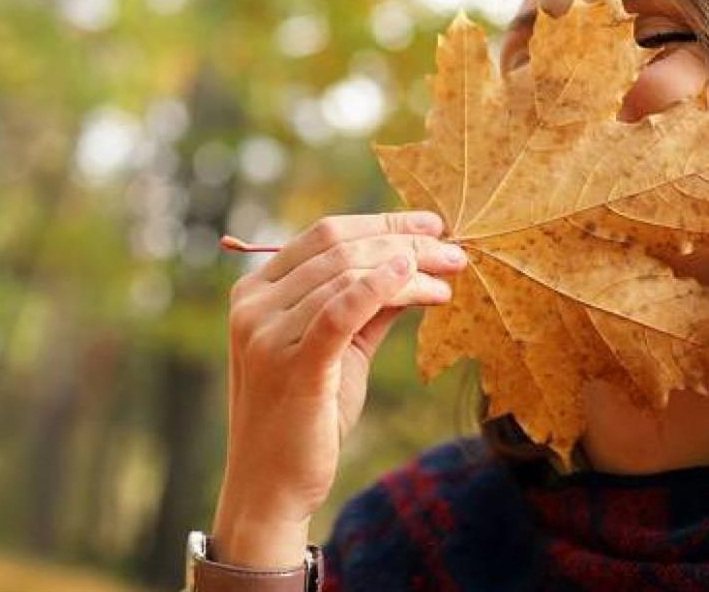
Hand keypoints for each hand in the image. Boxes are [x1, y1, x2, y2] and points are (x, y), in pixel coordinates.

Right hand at [211, 211, 465, 567]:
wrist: (271, 486)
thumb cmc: (306, 415)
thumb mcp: (338, 350)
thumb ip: (367, 306)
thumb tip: (413, 265)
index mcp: (256, 292)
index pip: (325, 234)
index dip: (383, 222)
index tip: (432, 226)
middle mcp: (253, 305)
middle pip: (340, 248)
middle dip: (405, 243)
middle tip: (454, 252)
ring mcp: (267, 334)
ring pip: (348, 275)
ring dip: (409, 269)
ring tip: (450, 277)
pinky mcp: (292, 365)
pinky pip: (340, 310)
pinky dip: (378, 286)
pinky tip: (413, 279)